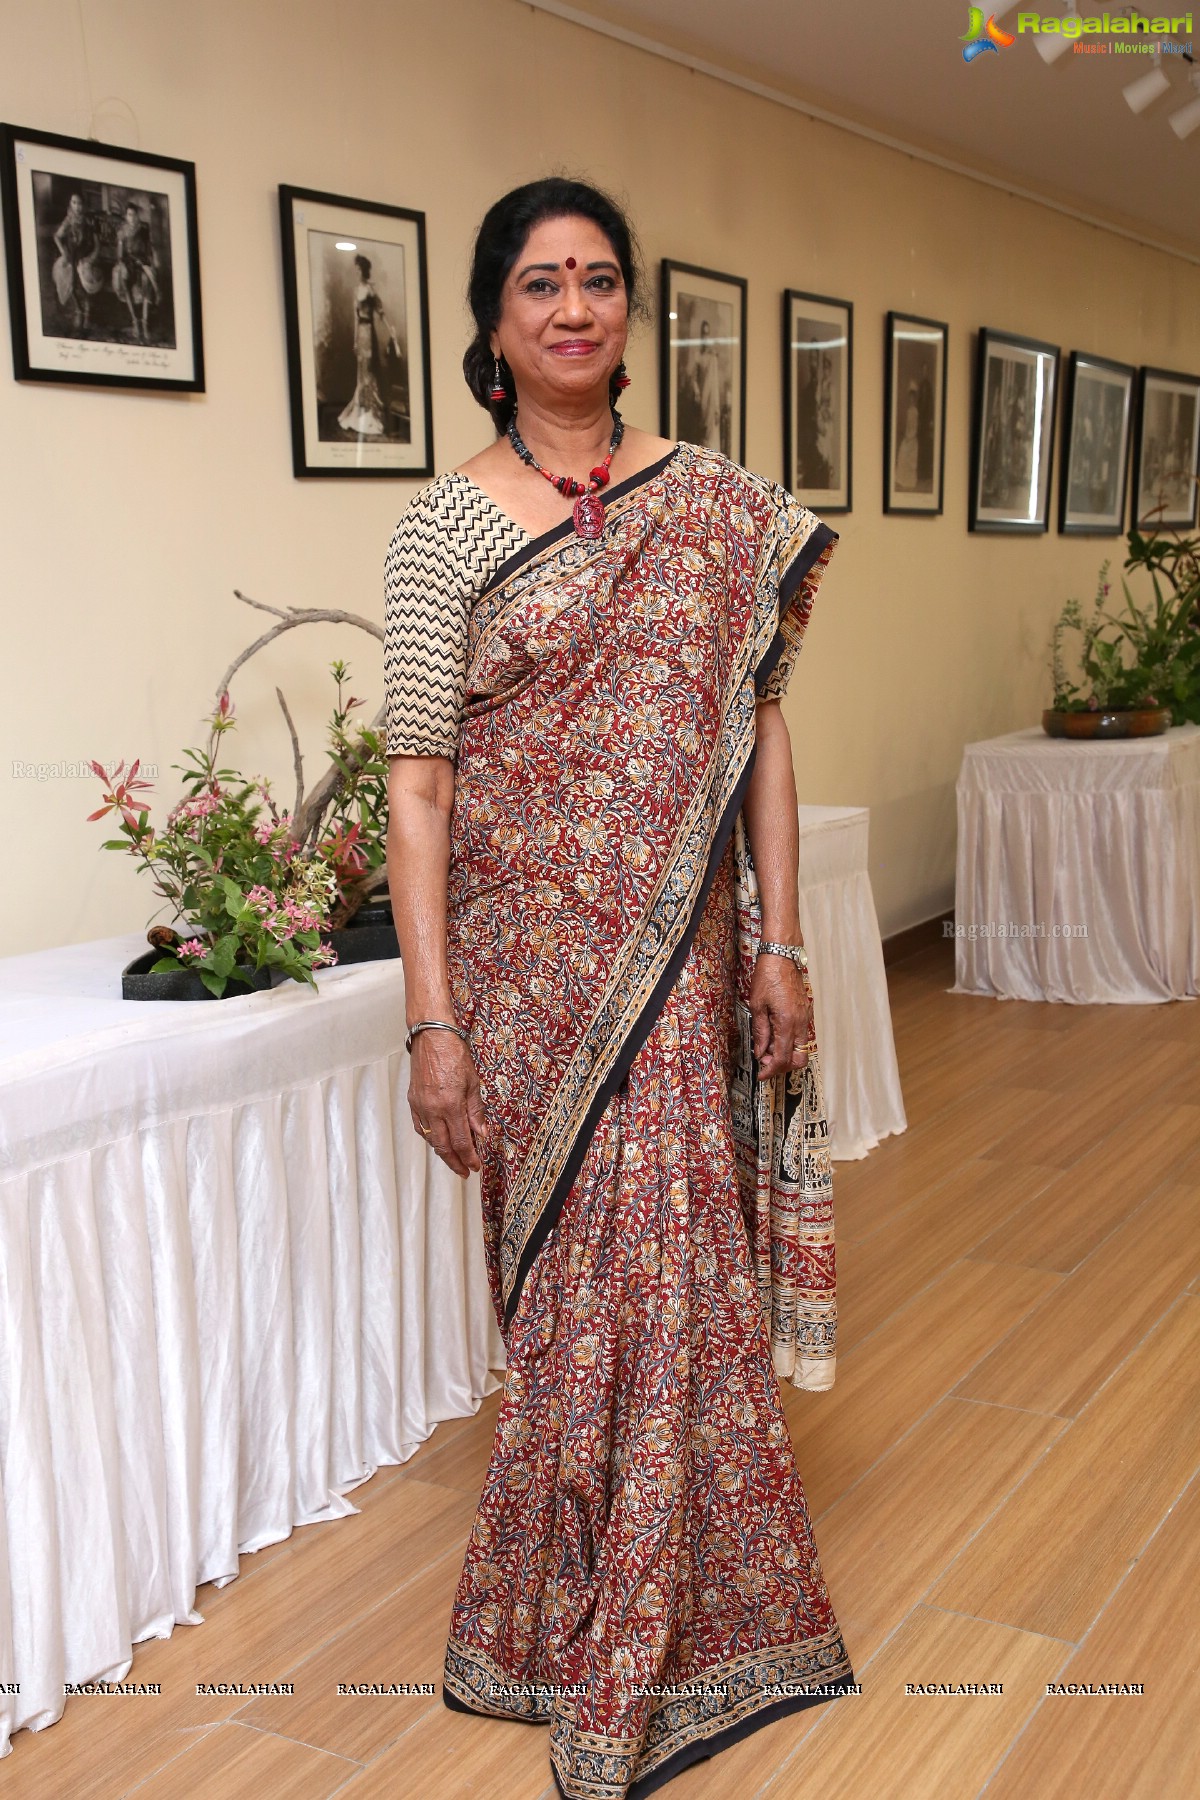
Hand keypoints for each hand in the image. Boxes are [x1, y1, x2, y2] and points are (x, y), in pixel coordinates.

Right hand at [408, 1030, 489, 1177]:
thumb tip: (481, 1134)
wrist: (431, 1037)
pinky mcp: (413, 1100)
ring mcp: (420, 1106)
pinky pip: (421, 1127)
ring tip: (454, 1159)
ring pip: (431, 1139)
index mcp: (450, 1105)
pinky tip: (438, 1140)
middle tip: (464, 1171)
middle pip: (443, 1146)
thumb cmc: (454, 1054)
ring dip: (442, 1152)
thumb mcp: (473, 1083)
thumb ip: (476, 1111)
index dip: (469, 1157)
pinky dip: (430, 1137)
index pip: (460, 1141)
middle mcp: (433, 1109)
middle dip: (455, 1162)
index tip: (475, 1166)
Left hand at [749, 953, 812, 1079]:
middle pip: (799, 1058)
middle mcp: (800, 1023)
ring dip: (786, 1053)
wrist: (782, 957)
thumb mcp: (757, 1005)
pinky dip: (789, 1042)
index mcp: (787, 1023)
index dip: (772, 1070)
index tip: (762, 1075)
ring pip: (802, 1048)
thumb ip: (760, 1032)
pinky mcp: (804, 1012)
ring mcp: (805, 1017)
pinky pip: (801, 1035)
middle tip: (765, 1062)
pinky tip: (774, 1035)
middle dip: (782, 1066)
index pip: (783, 1058)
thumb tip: (760, 1051)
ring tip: (767, 1046)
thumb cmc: (768, 976)